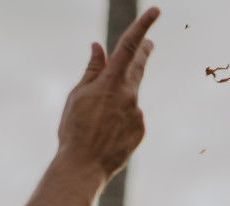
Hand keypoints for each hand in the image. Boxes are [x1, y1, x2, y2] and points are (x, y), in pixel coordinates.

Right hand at [54, 6, 158, 182]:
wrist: (84, 166)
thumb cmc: (74, 129)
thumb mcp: (78, 95)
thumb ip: (92, 71)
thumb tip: (100, 48)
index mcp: (112, 82)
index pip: (129, 46)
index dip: (142, 26)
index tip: (156, 10)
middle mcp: (130, 95)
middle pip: (138, 66)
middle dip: (143, 52)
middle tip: (150, 42)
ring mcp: (138, 114)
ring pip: (128, 97)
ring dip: (116, 101)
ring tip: (97, 117)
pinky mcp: (141, 130)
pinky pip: (130, 117)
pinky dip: (119, 120)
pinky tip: (105, 134)